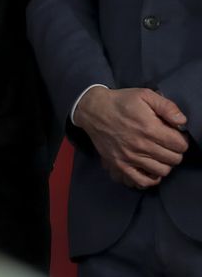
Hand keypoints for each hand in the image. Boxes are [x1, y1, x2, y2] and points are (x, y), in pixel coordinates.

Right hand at [73, 87, 188, 188]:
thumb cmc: (121, 102)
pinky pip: (141, 181)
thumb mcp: (145, 95)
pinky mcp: (119, 164)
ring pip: (162, 171)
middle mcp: (141, 146)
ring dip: (165, 164)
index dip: (181, 140)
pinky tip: (151, 169)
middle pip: (173, 159)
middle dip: (175, 152)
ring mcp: (130, 157)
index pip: (180, 145)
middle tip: (167, 145)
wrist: (93, 110)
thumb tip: (182, 122)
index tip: (174, 136)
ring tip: (159, 155)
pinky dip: (150, 179)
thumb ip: (167, 106)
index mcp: (150, 128)